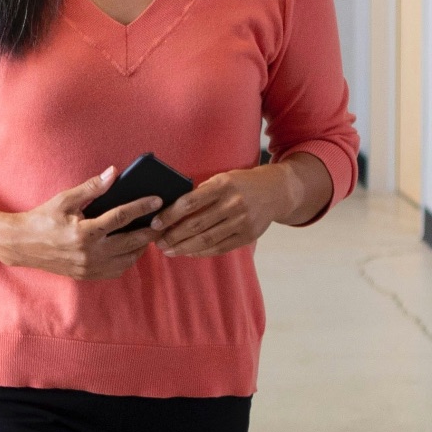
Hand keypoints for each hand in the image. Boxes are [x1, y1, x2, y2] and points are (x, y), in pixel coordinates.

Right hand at [0, 167, 162, 279]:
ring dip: (140, 247)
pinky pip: (117, 270)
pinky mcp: (87, 275)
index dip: (142, 207)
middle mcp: (90, 253)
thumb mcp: (64, 199)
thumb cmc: (42, 219)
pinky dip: (128, 259)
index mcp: (84, 232)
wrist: (21, 245)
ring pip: (128, 259)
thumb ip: (91, 188)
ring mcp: (89, 267)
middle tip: (162, 220)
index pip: (121, 217)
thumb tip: (113, 173)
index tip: (158, 200)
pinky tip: (130, 248)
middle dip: (150, 230)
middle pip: (131, 242)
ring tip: (147, 233)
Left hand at [152, 163, 304, 257]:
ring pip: (207, 239)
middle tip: (157, 242)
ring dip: (184, 247)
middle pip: (196, 224)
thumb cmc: (240, 184)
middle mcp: (233, 203)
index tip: (155, 222)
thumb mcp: (222, 178)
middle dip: (173, 235)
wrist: (276, 191)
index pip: (190, 202)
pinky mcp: (249, 236)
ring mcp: (243, 221)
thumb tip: (170, 208)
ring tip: (168, 251)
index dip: (170, 214)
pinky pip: (221, 247)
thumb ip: (201, 192)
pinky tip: (188, 252)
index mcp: (223, 185)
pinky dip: (202, 252)